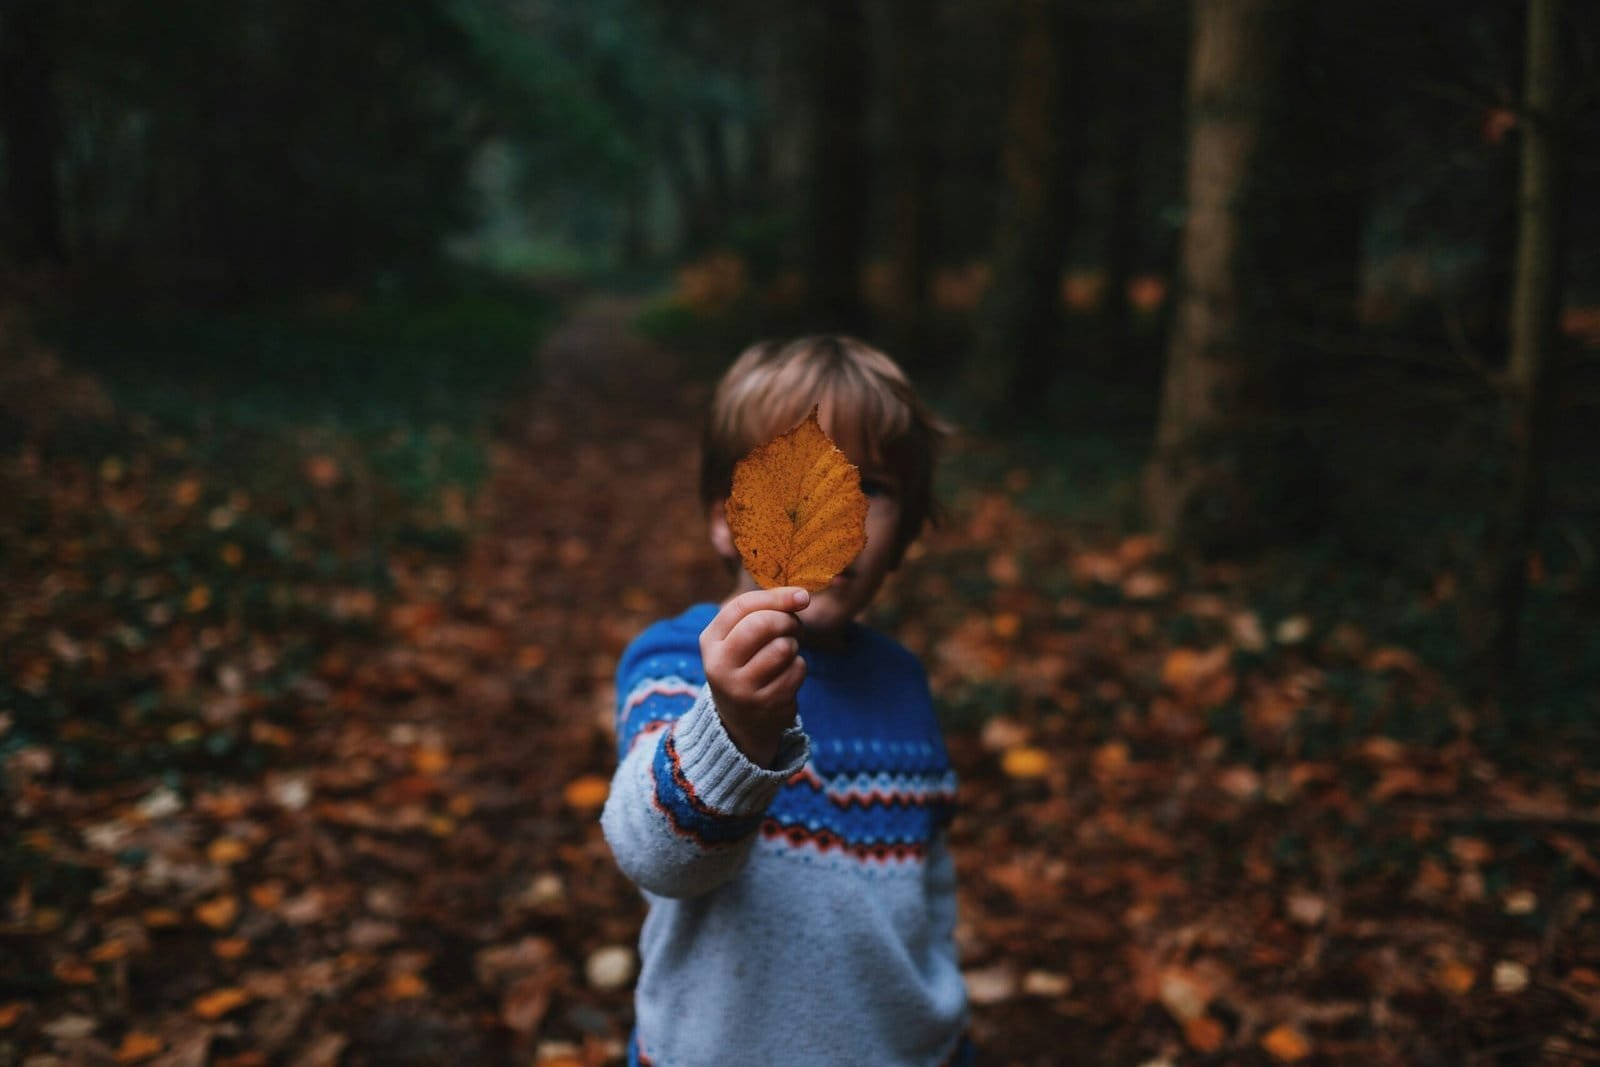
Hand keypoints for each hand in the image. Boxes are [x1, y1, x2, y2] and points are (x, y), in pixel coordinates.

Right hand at [700, 587, 809, 766]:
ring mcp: (742, 688)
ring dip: (793, 645)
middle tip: (794, 626)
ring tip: (785, 652)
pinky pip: (796, 670)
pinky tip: (787, 675)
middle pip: (761, 625)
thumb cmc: (746, 665)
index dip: (776, 597)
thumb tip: (801, 596)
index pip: (742, 606)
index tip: (801, 596)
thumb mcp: (739, 638)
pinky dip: (798, 667)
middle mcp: (720, 665)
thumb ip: (763, 611)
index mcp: (711, 641)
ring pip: (782, 647)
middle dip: (786, 620)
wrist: (740, 721)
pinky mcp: (765, 704)